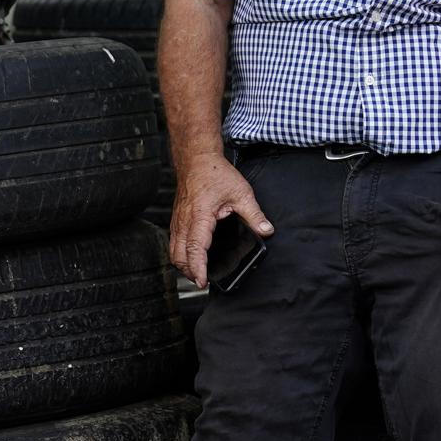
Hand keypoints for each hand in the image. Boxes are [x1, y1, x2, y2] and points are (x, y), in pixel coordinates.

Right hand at [170, 154, 273, 286]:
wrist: (197, 159)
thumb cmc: (214, 173)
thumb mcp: (241, 193)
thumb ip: (254, 215)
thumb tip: (266, 230)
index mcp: (199, 216)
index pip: (195, 248)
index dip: (198, 268)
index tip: (203, 281)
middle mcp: (184, 221)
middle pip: (179, 255)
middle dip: (189, 272)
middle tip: (203, 282)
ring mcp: (177, 220)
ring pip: (174, 251)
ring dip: (183, 265)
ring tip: (197, 274)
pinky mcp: (176, 219)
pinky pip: (174, 242)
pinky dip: (180, 254)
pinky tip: (191, 257)